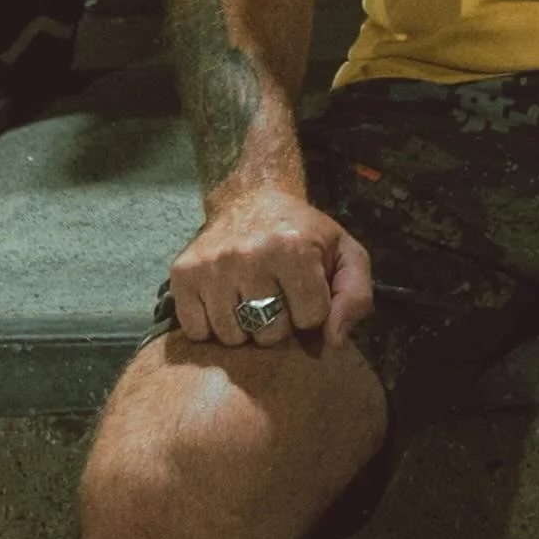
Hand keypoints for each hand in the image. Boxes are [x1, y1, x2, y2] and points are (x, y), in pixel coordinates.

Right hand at [167, 188, 373, 349]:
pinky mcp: (183, 274)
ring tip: (251, 299)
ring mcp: (211, 266)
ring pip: (232, 338)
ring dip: (245, 328)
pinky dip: (211, 326)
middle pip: (269, 334)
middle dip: (279, 323)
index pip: (311, 319)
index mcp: (292, 248)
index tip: (306, 289)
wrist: (250, 197)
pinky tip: (224, 301)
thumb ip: (355, 296)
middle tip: (277, 296)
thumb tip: (333, 340)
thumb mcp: (345, 254)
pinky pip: (197, 332)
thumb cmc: (304, 232)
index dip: (312, 311)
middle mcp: (248, 255)